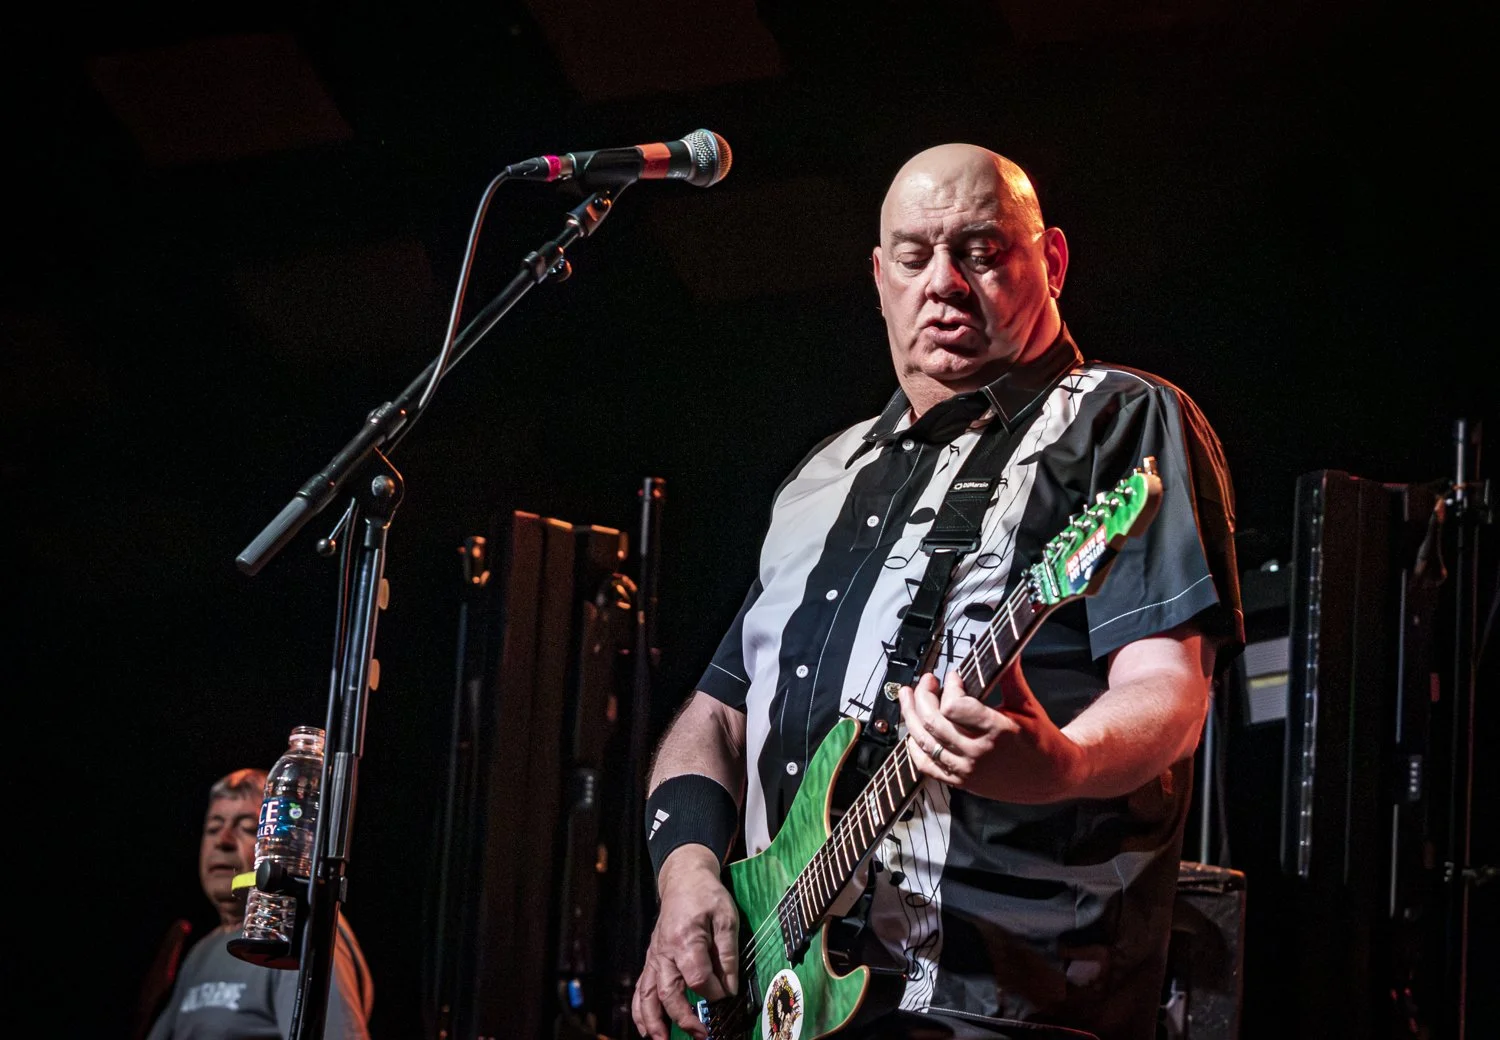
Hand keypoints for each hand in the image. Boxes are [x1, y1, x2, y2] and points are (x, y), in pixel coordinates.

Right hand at [632, 844, 738, 1039]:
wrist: (683, 880)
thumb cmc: (706, 897)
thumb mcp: (727, 918)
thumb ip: (728, 954)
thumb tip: (730, 988)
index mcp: (685, 940)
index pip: (698, 977)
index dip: (714, 992)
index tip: (728, 996)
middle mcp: (665, 952)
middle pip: (670, 992)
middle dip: (684, 1018)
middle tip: (702, 1035)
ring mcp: (655, 958)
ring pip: (648, 995)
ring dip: (654, 1022)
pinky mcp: (652, 961)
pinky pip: (641, 988)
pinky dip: (640, 1011)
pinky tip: (647, 1030)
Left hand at [897, 666, 1085, 802]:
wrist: (1052, 776)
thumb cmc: (1041, 740)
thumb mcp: (1027, 705)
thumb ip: (1011, 676)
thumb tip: (1007, 648)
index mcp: (997, 731)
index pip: (954, 707)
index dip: (949, 687)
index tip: (953, 677)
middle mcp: (978, 753)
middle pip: (933, 722)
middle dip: (923, 696)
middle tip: (927, 681)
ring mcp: (967, 770)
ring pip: (924, 743)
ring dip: (911, 716)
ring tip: (908, 697)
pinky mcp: (961, 782)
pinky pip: (926, 766)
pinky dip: (914, 747)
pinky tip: (913, 731)